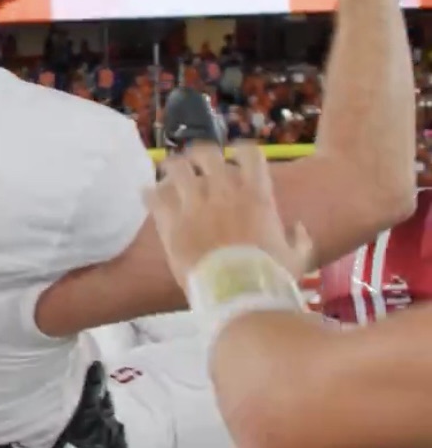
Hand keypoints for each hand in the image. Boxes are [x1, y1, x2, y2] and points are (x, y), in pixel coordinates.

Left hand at [146, 143, 312, 292]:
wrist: (238, 297)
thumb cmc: (270, 279)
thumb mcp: (297, 258)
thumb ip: (299, 239)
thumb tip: (299, 229)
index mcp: (256, 195)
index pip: (250, 153)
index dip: (243, 150)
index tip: (238, 155)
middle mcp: (223, 191)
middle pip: (207, 152)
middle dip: (201, 154)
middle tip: (197, 162)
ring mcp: (194, 204)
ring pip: (176, 168)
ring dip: (173, 169)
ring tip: (170, 174)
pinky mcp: (171, 221)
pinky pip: (154, 196)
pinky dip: (150, 194)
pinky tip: (148, 195)